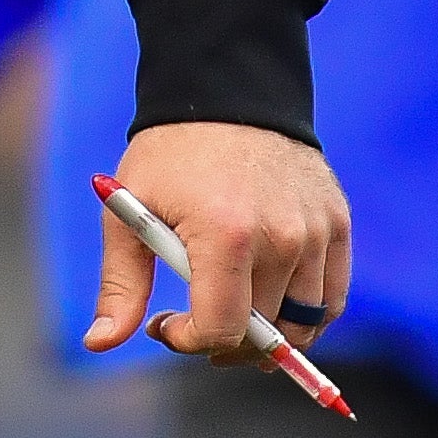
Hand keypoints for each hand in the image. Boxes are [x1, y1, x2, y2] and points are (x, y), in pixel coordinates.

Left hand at [85, 120, 350, 362]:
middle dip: (221, 340)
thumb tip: (99, 344)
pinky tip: (271, 305)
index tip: (166, 322)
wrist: (229, 93)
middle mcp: (282, 238)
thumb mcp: (129, 213)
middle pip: (262, 333)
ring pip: (303, 324)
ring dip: (266, 335)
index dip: (189, 341)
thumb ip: (119, 284)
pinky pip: (332, 299)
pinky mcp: (338, 223)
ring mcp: (317, 232)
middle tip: (194, 319)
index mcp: (226, 236)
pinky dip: (306, 317)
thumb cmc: (171, 156)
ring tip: (233, 315)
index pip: (222, 329)